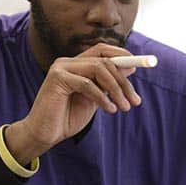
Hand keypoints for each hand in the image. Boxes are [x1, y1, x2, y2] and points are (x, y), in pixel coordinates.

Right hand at [5, 43, 140, 163]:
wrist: (43, 135)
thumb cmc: (66, 118)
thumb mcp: (94, 99)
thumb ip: (107, 84)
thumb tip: (130, 68)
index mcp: (74, 65)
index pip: (101, 50)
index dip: (122, 54)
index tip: (142, 65)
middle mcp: (66, 62)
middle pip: (104, 60)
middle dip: (124, 80)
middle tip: (135, 100)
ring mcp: (60, 68)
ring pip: (98, 69)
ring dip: (116, 89)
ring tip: (124, 107)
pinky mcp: (57, 79)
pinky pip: (87, 84)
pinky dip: (102, 97)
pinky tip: (109, 110)